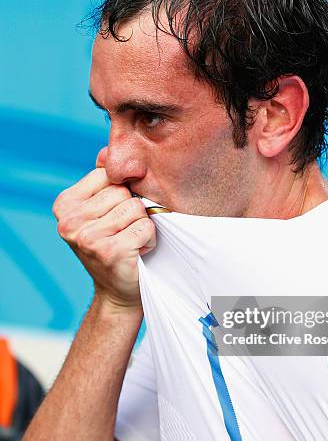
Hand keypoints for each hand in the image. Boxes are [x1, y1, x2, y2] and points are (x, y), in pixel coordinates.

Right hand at [53, 147, 155, 308]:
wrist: (118, 291)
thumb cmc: (114, 245)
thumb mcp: (102, 210)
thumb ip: (103, 180)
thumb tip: (107, 150)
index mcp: (65, 205)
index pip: (108, 175)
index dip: (121, 194)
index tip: (113, 217)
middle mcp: (69, 221)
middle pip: (122, 191)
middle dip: (132, 211)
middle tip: (123, 233)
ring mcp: (87, 237)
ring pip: (136, 208)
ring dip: (142, 226)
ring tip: (130, 242)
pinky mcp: (109, 251)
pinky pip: (146, 227)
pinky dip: (149, 240)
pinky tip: (137, 253)